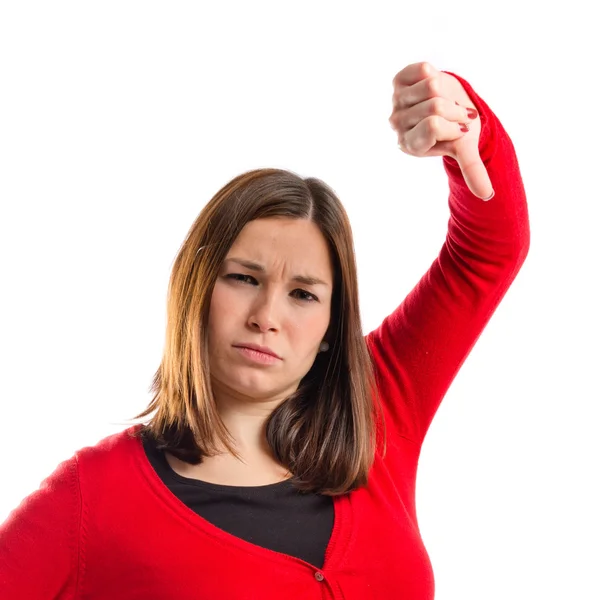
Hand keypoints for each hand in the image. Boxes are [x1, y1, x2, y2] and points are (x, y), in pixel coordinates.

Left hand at [389, 62, 493, 199]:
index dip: (455, 123)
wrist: (451, 105)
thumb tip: (488, 196)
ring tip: (446, 100)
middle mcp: (398, 124)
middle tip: (455, 114)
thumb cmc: (457, 129)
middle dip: (456, 108)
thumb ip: (473, 170)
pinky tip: (433, 85)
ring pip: (431, 85)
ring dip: (448, 91)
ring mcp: (396, 102)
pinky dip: (436, 73)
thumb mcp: (464, 148)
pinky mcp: (398, 81)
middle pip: (435, 106)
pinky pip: (423, 69)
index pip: (434, 125)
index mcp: (410, 144)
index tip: (459, 128)